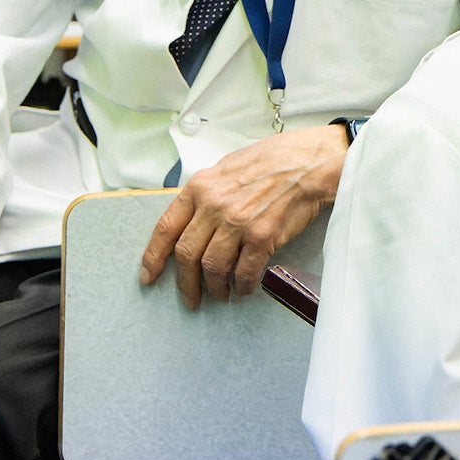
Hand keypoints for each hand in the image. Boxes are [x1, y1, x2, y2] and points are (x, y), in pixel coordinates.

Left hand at [139, 123, 347, 308]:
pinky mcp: (262, 236)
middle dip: (185, 283)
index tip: (149, 275)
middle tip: (190, 298)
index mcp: (200, 187)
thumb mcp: (227, 168)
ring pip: (212, 267)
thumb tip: (194, 220)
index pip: (166, 228)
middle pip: (186, 254)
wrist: (310, 162)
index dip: (153, 257)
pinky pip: (243, 272)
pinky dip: (241, 286)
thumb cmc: (273, 161)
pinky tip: (243, 288)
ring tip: (220, 295)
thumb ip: (207, 194)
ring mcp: (238, 222)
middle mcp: (214, 205)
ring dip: (214, 288)